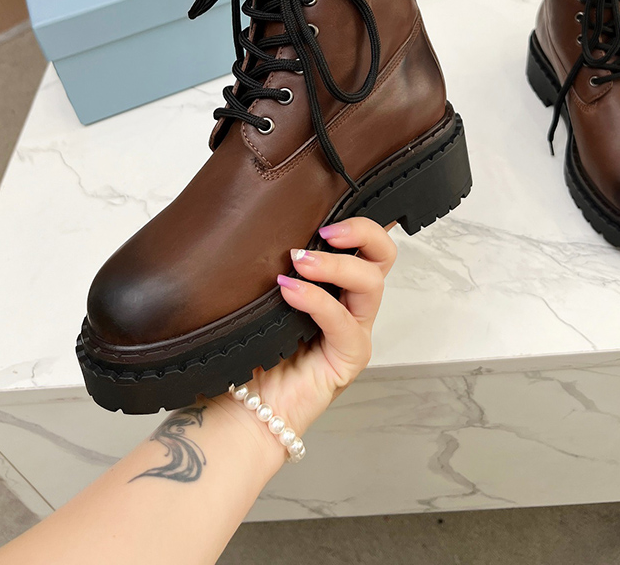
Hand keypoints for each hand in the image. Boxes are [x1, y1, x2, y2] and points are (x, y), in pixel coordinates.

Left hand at [214, 217, 396, 452]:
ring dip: (337, 265)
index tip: (326, 207)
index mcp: (333, 284)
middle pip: (383, 256)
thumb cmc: (244, 353)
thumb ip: (268, 265)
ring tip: (300, 260)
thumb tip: (254, 220)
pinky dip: (318, 300)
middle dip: (363, 231)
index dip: (357, 220)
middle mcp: (349, 305)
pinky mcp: (348, 359)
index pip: (362, 243)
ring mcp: (352, 332)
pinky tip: (289, 291)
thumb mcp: (256, 297)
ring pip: (371, 284)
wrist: (236, 412)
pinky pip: (344, 323)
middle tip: (327, 229)